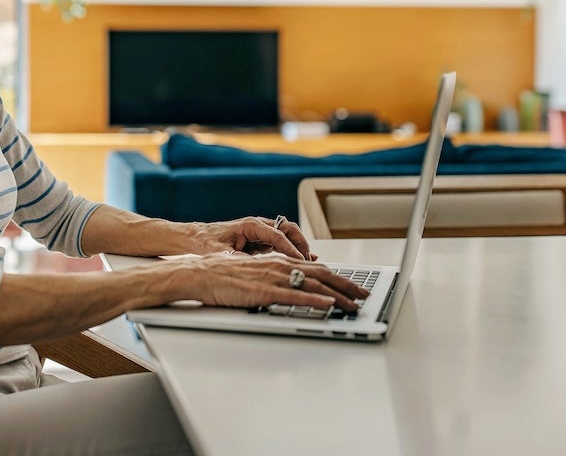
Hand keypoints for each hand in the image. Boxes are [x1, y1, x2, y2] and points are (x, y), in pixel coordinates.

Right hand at [167, 253, 367, 311]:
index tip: (354, 286)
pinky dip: (314, 300)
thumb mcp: (254, 273)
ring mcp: (272, 278)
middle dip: (346, 285)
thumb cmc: (223, 276)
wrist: (200, 273)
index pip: (316, 268)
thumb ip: (274, 279)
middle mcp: (279, 265)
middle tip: (364, 295)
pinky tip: (327, 305)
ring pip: (313, 284)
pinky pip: (294, 296)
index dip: (338, 277)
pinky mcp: (263, 291)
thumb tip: (291, 288)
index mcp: (278, 260)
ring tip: (354, 304)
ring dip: (337, 295)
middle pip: (321, 274)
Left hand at [189, 216, 317, 260]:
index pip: (278, 235)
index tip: (300, 261)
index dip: (290, 249)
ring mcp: (258, 233)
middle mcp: (257, 226)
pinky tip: (300, 263)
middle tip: (308, 261)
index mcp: (249, 225)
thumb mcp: (219, 253)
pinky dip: (290, 252)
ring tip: (309, 262)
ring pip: (286, 236)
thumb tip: (255, 268)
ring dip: (298, 247)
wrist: (189, 239)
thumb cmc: (201, 243)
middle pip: (288, 229)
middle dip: (301, 244)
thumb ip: (239, 259)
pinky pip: (279, 245)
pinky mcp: (257, 242)